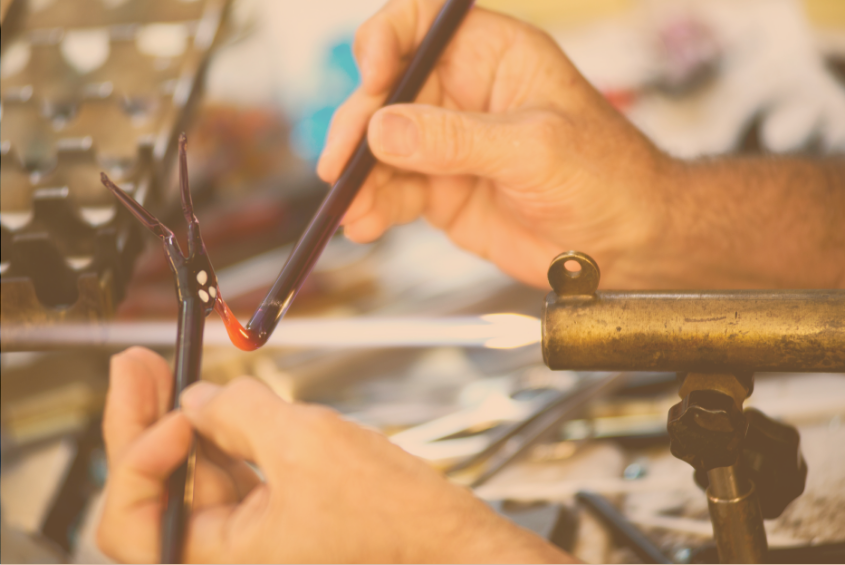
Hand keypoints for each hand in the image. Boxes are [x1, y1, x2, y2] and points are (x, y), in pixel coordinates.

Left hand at [98, 347, 573, 562]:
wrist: (446, 540)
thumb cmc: (392, 516)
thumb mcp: (306, 443)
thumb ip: (240, 412)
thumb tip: (201, 398)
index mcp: (224, 560)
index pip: (132, 522)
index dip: (136, 459)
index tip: (170, 411)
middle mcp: (229, 553)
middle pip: (156, 490)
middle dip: (140, 422)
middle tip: (134, 367)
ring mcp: (251, 533)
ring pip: (190, 475)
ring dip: (175, 418)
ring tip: (160, 368)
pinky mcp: (276, 511)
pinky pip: (229, 472)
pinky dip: (216, 432)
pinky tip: (209, 396)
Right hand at [318, 0, 673, 288]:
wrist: (625, 244)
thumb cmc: (606, 176)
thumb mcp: (535, 149)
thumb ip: (458, 139)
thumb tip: (383, 130)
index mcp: (492, 57)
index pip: (420, 25)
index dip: (386, 41)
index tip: (372, 78)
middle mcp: (462, 95)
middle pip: (386, 94)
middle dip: (358, 128)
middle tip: (342, 165)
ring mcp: (448, 147)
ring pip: (381, 149)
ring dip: (359, 178)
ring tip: (352, 210)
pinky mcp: (442, 192)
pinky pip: (393, 193)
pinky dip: (373, 208)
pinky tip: (364, 225)